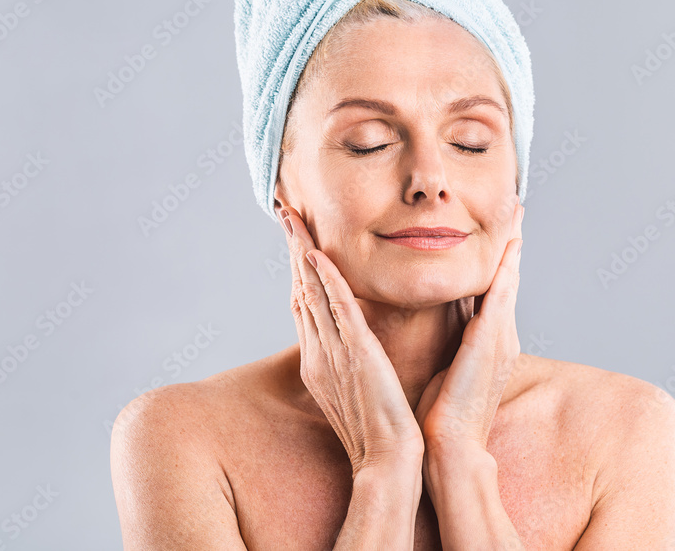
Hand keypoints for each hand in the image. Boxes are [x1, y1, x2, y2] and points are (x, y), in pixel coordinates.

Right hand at [280, 206, 424, 477]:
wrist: (388, 463)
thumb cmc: (380, 432)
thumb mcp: (358, 391)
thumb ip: (352, 364)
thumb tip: (356, 343)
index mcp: (320, 361)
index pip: (305, 304)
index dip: (299, 268)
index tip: (296, 237)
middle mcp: (319, 353)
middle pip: (301, 288)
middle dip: (293, 248)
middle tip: (285, 211)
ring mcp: (334, 353)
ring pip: (312, 291)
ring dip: (302, 251)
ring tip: (293, 216)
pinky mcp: (355, 355)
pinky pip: (337, 310)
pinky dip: (325, 281)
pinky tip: (316, 254)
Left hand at [414, 202, 524, 454]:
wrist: (451, 447)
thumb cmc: (443, 413)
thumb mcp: (449, 367)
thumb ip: (449, 343)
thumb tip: (439, 326)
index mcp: (490, 342)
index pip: (495, 289)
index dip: (500, 258)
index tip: (503, 230)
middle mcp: (501, 336)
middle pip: (508, 278)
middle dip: (512, 242)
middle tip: (517, 207)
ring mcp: (500, 338)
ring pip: (508, 280)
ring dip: (512, 246)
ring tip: (517, 214)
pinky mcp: (491, 342)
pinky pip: (501, 296)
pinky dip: (506, 269)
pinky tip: (509, 247)